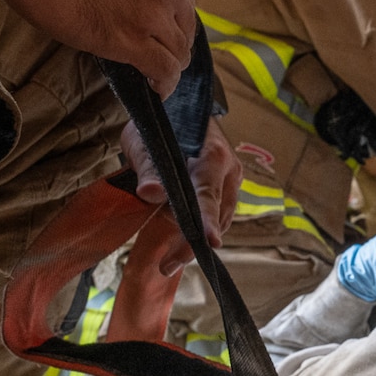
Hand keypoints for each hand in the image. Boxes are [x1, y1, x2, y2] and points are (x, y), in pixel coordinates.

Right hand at [0, 0, 195, 93]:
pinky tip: (157, 89)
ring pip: (177, 52)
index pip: (184, 0)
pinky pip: (163, 70)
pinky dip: (164, 83)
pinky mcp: (131, 39)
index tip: (161, 29)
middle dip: (171, 44)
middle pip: (183, 28)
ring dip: (168, 66)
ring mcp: (153, 13)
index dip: (172, 19)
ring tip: (157, 78)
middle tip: (156, 56)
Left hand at [121, 116, 240, 273]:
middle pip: (214, 216)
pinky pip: (216, 216)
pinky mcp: (226, 189)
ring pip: (217, 221)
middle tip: (166, 266)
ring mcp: (230, 181)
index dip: (206, 220)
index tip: (208, 243)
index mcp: (212, 156)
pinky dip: (198, 229)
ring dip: (193, 238)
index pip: (208, 194)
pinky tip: (179, 239)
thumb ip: (148, 167)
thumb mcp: (144, 141)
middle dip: (191, 242)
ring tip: (168, 259)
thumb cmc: (161, 123)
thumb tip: (151, 193)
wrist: (180, 109)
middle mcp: (228, 170)